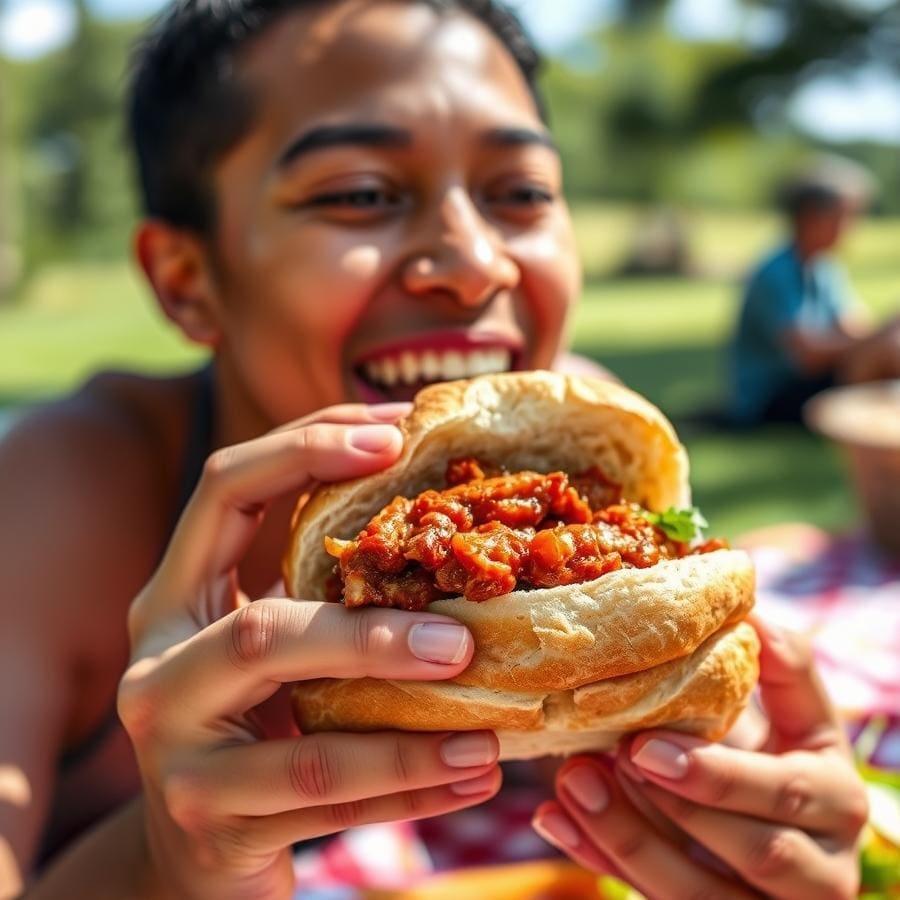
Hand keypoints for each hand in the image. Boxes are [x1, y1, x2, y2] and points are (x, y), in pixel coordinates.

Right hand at [117, 404, 501, 899]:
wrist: (191, 849)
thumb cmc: (251, 718)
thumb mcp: (272, 642)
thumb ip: (324, 589)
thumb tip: (447, 523)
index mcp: (174, 599)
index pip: (223, 491)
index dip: (304, 449)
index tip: (396, 433)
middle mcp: (158, 671)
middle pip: (260, 632)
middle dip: (371, 633)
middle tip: (463, 637)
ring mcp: (178, 759)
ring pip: (302, 745)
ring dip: (409, 738)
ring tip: (490, 735)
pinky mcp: (214, 830)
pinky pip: (329, 808)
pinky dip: (409, 793)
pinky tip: (473, 776)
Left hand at [532, 617, 867, 898]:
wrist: (783, 826)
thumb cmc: (783, 757)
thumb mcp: (799, 717)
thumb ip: (785, 671)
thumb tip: (748, 609)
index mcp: (837, 803)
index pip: (781, 794)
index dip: (714, 775)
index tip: (640, 743)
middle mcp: (820, 871)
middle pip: (750, 853)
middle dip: (669, 810)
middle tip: (597, 760)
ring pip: (698, 896)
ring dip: (625, 839)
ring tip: (571, 782)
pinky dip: (603, 861)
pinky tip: (556, 821)